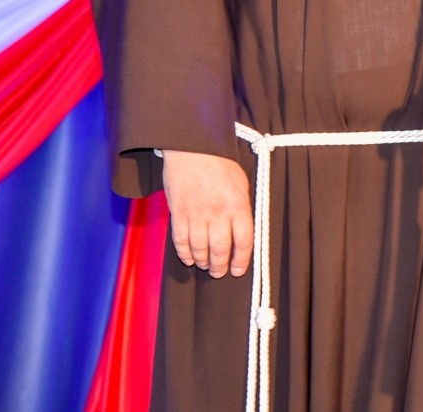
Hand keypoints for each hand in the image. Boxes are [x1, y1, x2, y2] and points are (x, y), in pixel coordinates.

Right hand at [160, 150, 252, 277]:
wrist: (192, 150)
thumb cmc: (220, 164)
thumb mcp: (241, 183)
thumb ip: (241, 207)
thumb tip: (242, 230)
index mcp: (238, 205)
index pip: (244, 241)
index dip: (242, 260)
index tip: (239, 269)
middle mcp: (218, 213)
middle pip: (221, 249)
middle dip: (220, 266)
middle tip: (220, 272)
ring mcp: (196, 215)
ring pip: (200, 249)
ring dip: (204, 262)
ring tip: (206, 265)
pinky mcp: (178, 214)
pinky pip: (181, 241)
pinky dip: (184, 254)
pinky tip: (189, 258)